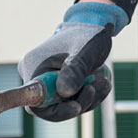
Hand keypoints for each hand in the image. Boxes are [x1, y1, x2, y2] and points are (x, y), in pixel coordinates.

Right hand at [20, 0, 128, 121]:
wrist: (93, 25)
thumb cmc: (88, 35)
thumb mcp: (85, 52)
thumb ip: (75, 70)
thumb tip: (64, 93)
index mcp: (33, 66)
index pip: (35, 102)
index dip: (55, 111)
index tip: (77, 106)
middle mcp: (35, 75)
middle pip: (52, 106)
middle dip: (78, 102)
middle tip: (97, 88)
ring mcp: (47, 81)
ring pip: (65, 104)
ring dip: (87, 98)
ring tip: (103, 80)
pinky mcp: (59, 84)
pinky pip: (71, 99)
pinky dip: (88, 95)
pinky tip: (101, 82)